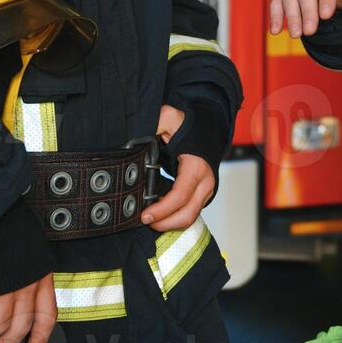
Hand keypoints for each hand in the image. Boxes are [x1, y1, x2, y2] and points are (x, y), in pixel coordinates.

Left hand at [142, 106, 215, 230]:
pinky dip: (174, 217)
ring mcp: (206, 190)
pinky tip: (159, 214)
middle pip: (187, 214)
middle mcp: (205, 183)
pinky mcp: (202, 194)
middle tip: (144, 221)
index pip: (180, 196)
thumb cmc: (188, 126)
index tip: (144, 215)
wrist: (208, 129)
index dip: (162, 210)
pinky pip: (189, 212)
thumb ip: (153, 125)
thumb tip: (134, 139)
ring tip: (150, 220)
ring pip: (190, 217)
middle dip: (165, 223)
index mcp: (196, 168)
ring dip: (170, 223)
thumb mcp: (169, 119)